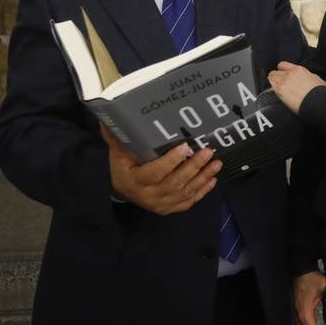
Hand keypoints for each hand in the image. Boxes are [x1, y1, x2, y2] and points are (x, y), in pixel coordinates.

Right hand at [101, 125, 219, 214]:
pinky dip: (202, 191)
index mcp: (134, 180)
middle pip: (175, 183)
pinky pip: (188, 202)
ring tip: (216, 163)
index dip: (171, 161)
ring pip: (185, 193)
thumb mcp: (116, 152)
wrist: (121, 191)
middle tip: (208, 152)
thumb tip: (109, 116)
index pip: (155, 172)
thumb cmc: (121, 167)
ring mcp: (160, 205)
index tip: (185, 146)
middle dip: (193, 167)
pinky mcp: (169, 209)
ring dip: (202, 178)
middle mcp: (148, 196)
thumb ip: (116, 136)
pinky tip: (212, 179)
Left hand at [267, 62, 325, 113]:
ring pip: (270, 78)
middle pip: (274, 72)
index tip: (282, 76)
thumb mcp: (316, 79)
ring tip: (276, 91)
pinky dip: (270, 90)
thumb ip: (306, 76)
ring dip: (272, 84)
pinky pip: (269, 87)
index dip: (281, 71)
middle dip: (276, 78)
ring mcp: (284, 81)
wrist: (317, 101)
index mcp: (298, 69)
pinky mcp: (280, 90)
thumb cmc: (320, 93)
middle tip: (279, 85)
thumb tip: (304, 78)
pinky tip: (274, 94)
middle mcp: (290, 73)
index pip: (282, 65)